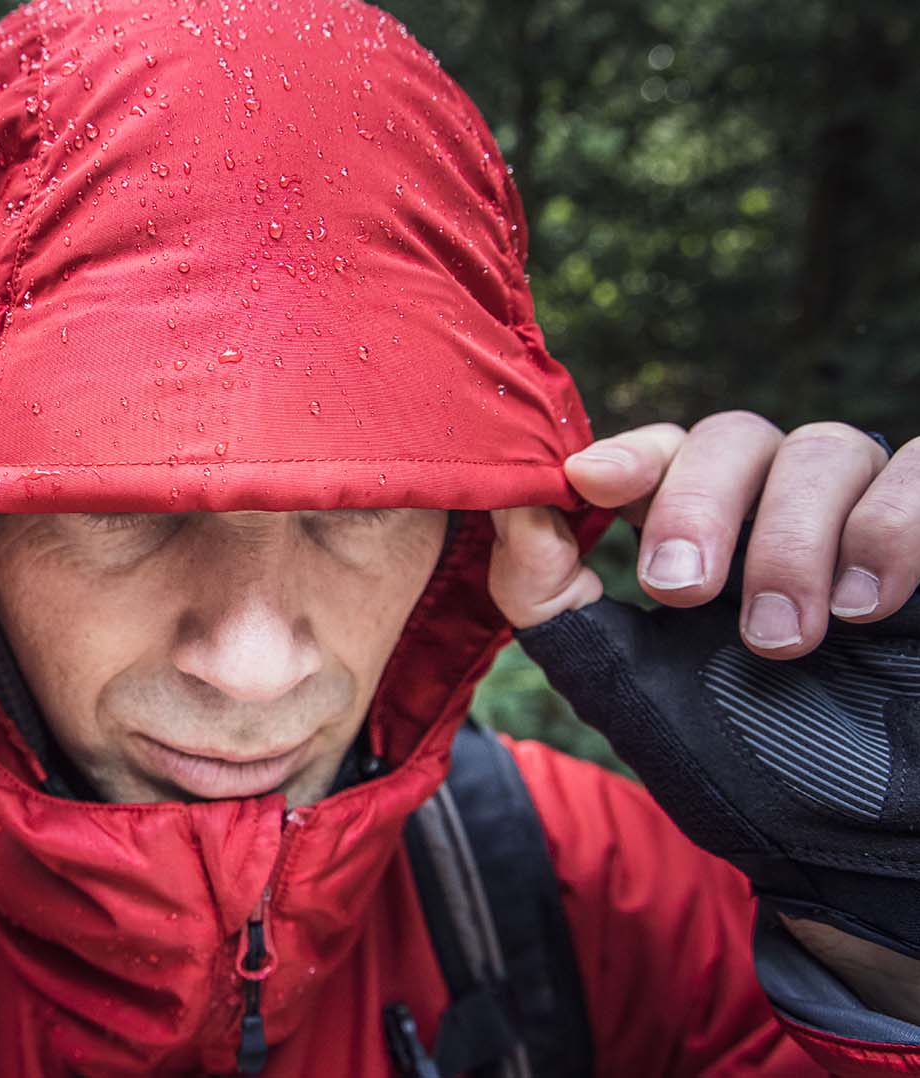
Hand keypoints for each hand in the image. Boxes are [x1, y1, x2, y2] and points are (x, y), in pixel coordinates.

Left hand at [487, 412, 919, 1022]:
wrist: (851, 848)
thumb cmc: (738, 765)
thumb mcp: (626, 688)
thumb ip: (555, 604)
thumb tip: (508, 511)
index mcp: (704, 534)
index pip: (664, 452)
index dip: (629, 454)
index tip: (592, 482)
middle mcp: (783, 507)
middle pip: (736, 436)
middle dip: (699, 506)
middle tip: (681, 594)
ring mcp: (868, 515)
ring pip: (827, 449)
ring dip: (792, 541)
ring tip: (784, 639)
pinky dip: (894, 527)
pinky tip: (872, 607)